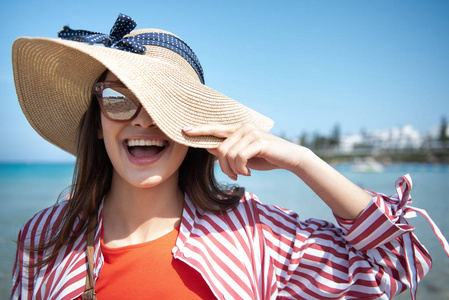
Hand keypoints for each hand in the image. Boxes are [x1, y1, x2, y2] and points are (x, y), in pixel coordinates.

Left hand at [183, 124, 304, 179]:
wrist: (289, 158)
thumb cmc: (265, 157)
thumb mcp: (243, 155)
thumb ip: (227, 150)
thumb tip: (208, 147)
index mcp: (238, 129)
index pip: (215, 129)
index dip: (199, 130)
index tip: (184, 130)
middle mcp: (243, 127)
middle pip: (220, 149)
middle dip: (223, 167)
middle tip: (233, 175)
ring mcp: (251, 133)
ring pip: (228, 154)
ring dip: (234, 169)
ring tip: (243, 173)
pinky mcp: (259, 141)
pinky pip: (239, 157)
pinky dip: (241, 169)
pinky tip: (249, 172)